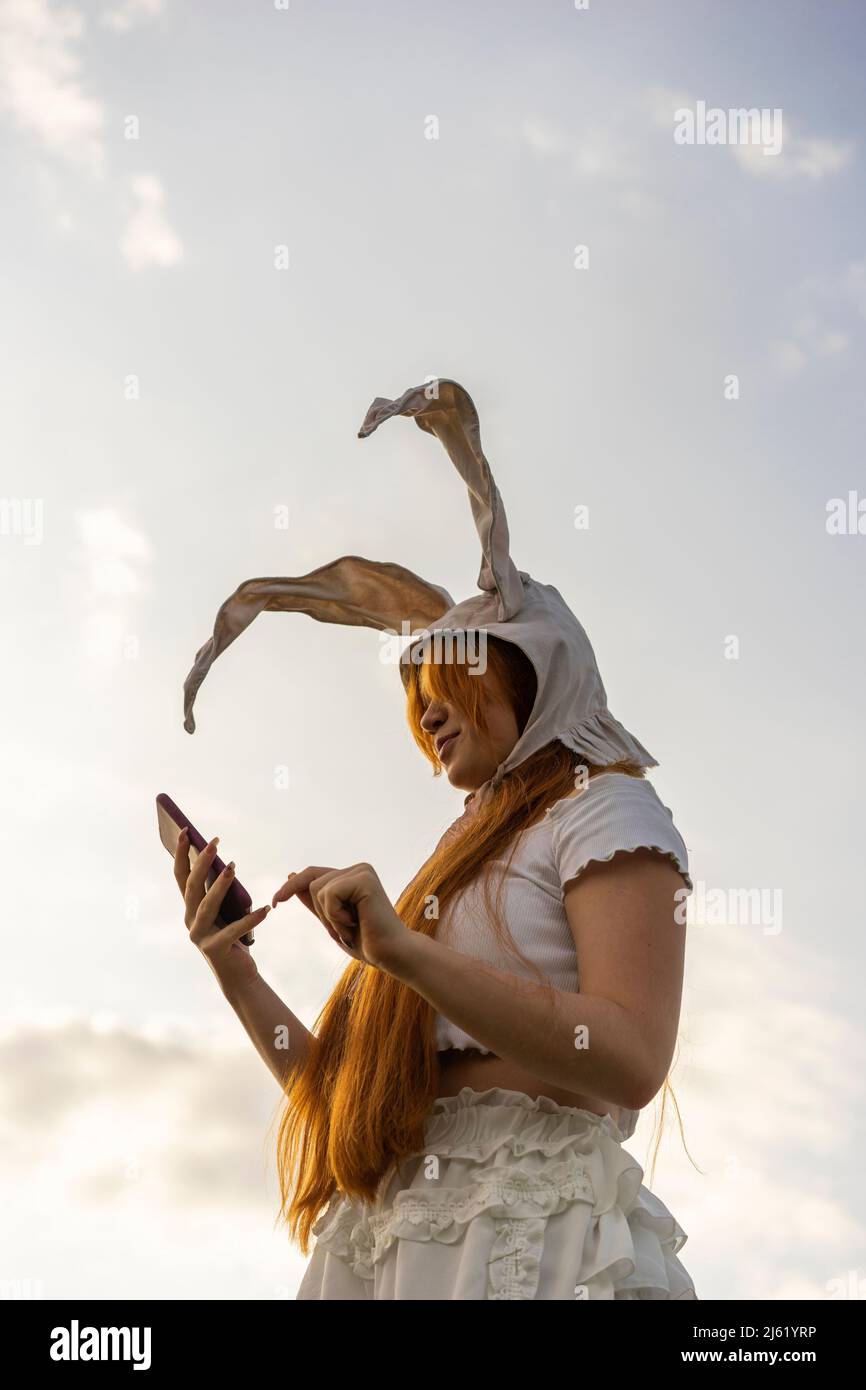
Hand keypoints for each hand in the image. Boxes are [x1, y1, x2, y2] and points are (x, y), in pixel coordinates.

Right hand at [173, 829, 269, 990]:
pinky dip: (250, 919)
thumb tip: (225, 864)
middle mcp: (190, 921)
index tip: (184, 830)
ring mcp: (200, 936)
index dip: (180, 854)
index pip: (181, 876)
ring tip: (233, 867)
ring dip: (220, 885)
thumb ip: (220, 892)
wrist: (239, 976)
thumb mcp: (225, 911)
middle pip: (192, 887)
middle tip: (215, 843)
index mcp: (190, 908)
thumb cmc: (233, 938)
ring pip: (207, 906)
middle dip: (201, 863)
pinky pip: (234, 930)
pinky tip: (265, 910)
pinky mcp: (215, 950)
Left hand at [271, 862, 406, 968]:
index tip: (275, 903)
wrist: (391, 954)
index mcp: (351, 876)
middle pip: (311, 883)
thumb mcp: (331, 920)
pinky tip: (356, 922)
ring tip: (352, 926)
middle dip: (320, 912)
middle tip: (344, 929)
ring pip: (318, 889)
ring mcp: (362, 871)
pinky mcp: (364, 879)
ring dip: (329, 917)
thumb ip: (315, 900)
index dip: (290, 887)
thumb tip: (290, 876)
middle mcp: (357, 869)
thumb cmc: (365, 940)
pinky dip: (336, 915)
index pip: (312, 874)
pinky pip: (329, 894)